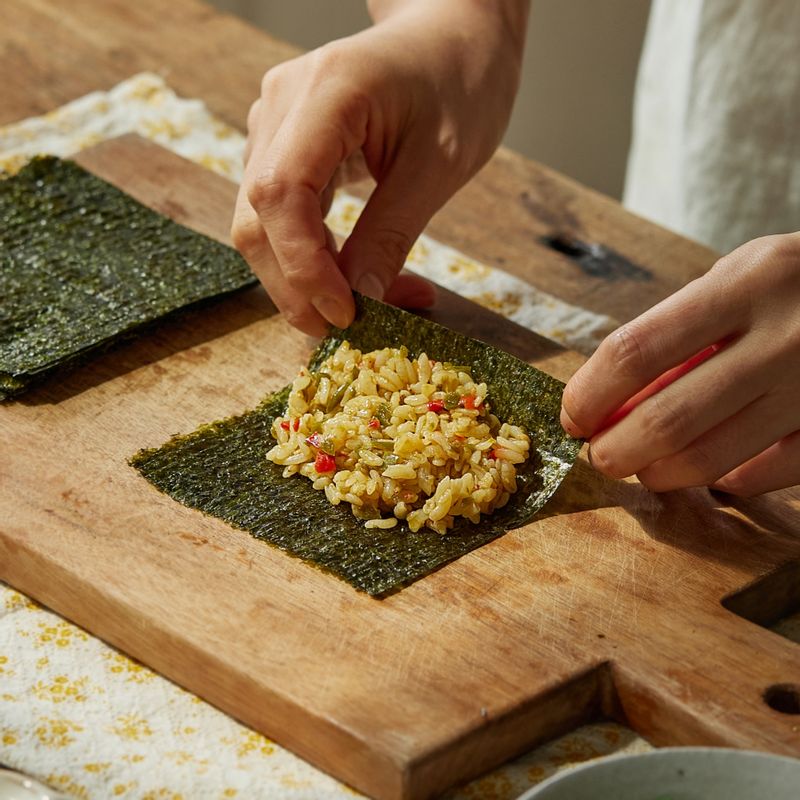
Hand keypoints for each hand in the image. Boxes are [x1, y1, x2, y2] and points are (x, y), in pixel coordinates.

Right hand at [231, 0, 527, 335]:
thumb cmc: (460, 82)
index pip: (280, 194)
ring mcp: (276, 126)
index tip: (344, 314)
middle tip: (349, 330)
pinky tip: (361, 279)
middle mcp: (282, 106)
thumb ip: (391, 234)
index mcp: (324, 93)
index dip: (302, 266)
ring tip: (373, 306)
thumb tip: (358, 304)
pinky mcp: (286, 148)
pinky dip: (318, 259)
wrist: (453, 35)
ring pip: (262, 226)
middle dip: (296, 287)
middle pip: (256, 218)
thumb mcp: (439, 166)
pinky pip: (286, 217)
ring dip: (309, 280)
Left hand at [560, 232, 799, 495]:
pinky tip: (711, 468)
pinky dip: (723, 481)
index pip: (636, 349)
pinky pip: (763, 479)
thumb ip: (676, 334)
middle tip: (600, 455)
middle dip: (615, 450)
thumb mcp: (736, 280)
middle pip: (668, 418)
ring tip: (645, 466)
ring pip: (710, 459)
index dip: (590, 393)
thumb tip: (609, 405)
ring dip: (659, 473)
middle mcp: (785, 337)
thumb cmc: (792, 287)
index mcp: (746, 284)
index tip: (573, 417)